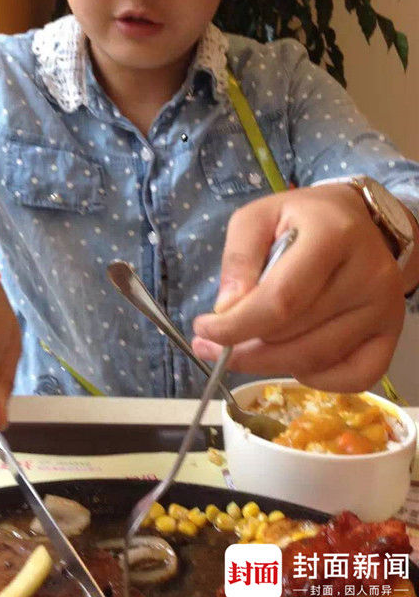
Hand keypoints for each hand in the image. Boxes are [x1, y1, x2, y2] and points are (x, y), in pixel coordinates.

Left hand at [192, 185, 405, 390]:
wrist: (357, 221)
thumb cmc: (301, 219)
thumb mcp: (258, 217)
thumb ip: (239, 257)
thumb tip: (227, 310)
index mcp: (333, 236)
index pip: (282, 299)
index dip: (237, 325)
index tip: (204, 331)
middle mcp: (368, 275)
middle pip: (296, 335)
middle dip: (244, 348)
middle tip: (211, 347)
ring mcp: (385, 308)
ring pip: (316, 359)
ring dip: (268, 365)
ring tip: (240, 352)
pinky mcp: (392, 334)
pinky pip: (353, 377)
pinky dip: (315, 379)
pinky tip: (289, 359)